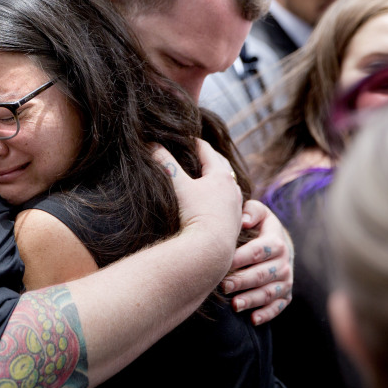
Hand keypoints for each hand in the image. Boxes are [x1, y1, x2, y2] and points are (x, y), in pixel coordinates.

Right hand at [153, 139, 242, 254]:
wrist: (211, 249)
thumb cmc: (196, 214)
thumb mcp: (179, 186)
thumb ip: (165, 163)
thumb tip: (150, 144)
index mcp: (221, 175)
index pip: (207, 150)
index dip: (194, 142)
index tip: (184, 137)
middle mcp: (233, 188)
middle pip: (222, 165)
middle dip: (209, 157)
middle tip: (196, 152)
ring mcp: (236, 206)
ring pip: (229, 185)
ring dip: (218, 178)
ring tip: (206, 177)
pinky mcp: (236, 223)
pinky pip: (230, 203)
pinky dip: (221, 197)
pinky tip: (213, 203)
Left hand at [221, 200, 293, 324]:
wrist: (280, 244)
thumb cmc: (260, 227)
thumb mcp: (259, 213)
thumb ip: (251, 211)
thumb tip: (244, 220)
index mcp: (276, 242)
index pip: (259, 251)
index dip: (241, 258)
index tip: (224, 262)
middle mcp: (284, 263)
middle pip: (262, 274)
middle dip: (242, 281)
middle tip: (223, 286)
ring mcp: (286, 281)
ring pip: (270, 293)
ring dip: (252, 300)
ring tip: (235, 305)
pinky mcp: (285, 295)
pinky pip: (278, 307)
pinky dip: (267, 314)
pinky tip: (252, 319)